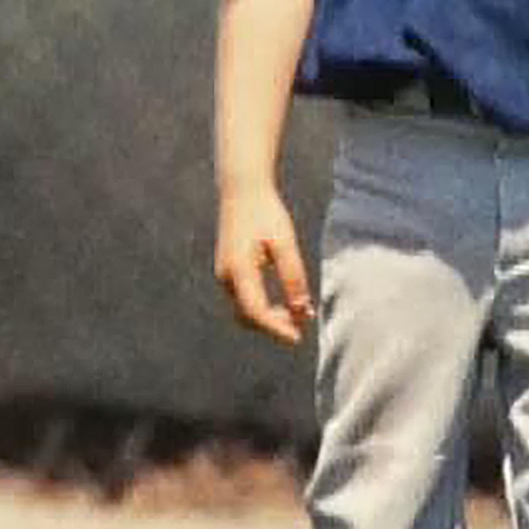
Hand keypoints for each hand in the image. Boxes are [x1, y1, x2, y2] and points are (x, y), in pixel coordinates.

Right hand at [214, 184, 313, 345]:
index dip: (277, 329)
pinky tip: (286, 303)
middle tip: (304, 325)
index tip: (299, 338)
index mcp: (238, 269)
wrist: (242, 190)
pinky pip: (245, 299)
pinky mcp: (229, 271)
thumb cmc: (266, 213)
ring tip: (299, 313)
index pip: (256, 311)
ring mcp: (224, 275)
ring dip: (270, 318)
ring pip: (245, 310)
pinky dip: (263, 307)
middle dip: (275, 326)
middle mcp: (226, 276)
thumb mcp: (284, 243)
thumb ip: (293, 276)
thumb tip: (303, 309)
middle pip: (248, 316)